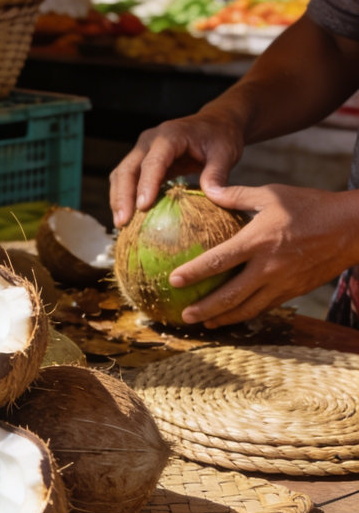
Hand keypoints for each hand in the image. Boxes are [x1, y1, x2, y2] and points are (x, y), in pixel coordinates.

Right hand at [109, 111, 243, 227]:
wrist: (214, 123)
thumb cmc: (220, 137)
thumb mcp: (225, 153)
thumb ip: (217, 174)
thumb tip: (214, 197)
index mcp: (169, 136)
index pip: (152, 162)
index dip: (146, 184)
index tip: (142, 207)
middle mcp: (149, 141)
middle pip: (127, 169)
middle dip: (122, 196)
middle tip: (123, 222)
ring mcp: (142, 150)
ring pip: (121, 174)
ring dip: (118, 199)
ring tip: (121, 224)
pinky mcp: (141, 161)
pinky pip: (126, 179)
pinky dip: (124, 197)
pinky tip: (128, 216)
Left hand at [169, 182, 358, 326]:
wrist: (353, 228)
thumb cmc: (309, 206)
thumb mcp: (271, 194)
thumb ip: (236, 195)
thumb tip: (208, 189)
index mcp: (259, 240)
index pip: (220, 260)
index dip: (194, 272)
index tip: (173, 280)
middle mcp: (270, 266)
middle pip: (231, 295)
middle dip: (205, 309)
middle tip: (183, 316)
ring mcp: (284, 282)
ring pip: (249, 308)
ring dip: (224, 318)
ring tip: (204, 323)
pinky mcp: (295, 291)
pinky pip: (266, 307)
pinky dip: (246, 315)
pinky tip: (233, 317)